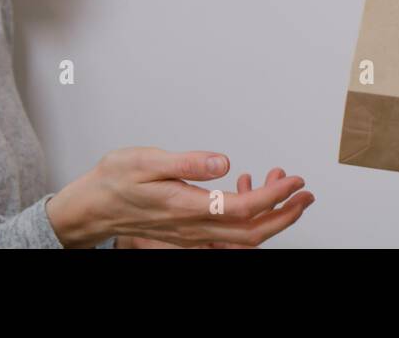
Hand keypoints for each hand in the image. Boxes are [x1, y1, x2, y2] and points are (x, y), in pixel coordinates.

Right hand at [46, 148, 313, 247]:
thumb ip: (187, 161)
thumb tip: (222, 161)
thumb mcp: (146, 160)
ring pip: (242, 237)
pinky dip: (248, 217)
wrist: (92, 207)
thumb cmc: (115, 181)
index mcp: (187, 207)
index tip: (293, 179)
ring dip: (270, 217)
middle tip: (306, 193)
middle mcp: (193, 226)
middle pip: (251, 233)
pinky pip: (227, 233)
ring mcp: (192, 233)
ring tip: (286, 189)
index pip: (243, 210)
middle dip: (285, 214)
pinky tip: (249, 189)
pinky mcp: (190, 232)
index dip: (274, 197)